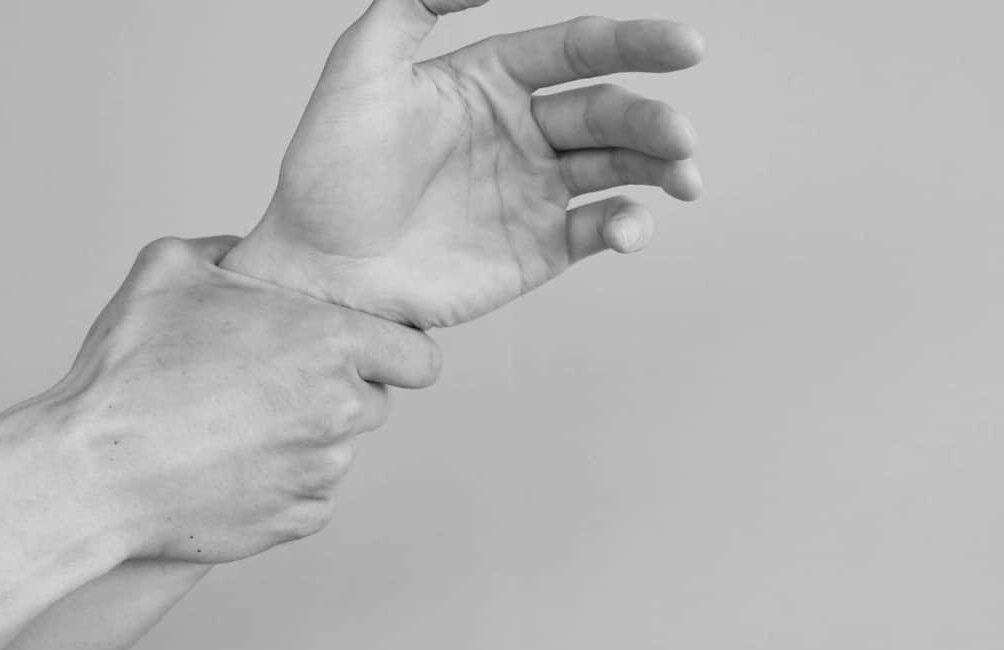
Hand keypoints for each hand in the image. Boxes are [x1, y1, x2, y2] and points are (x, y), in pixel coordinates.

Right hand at [4, 236, 439, 563]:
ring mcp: (321, 471)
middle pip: (375, 401)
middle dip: (339, 390)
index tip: (368, 354)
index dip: (396, 352)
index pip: (419, 356)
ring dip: (306, 438)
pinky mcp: (297, 520)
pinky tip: (231, 466)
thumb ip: (226, 247)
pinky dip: (283, 484)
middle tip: (275, 385)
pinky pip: (311, 496)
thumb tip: (245, 252)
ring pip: (339, 449)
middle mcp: (339, 409)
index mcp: (328, 342)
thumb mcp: (167, 269)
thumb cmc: (126, 372)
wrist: (88, 475)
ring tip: (236, 427)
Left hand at [221, 0, 703, 328]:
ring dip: (659, 167)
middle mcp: (520, 131)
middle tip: (680, 135)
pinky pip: (598, 228)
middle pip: (608, 110)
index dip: (632, 43)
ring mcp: (532, 191)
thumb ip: (418, 2)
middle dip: (651, 118)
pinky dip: (627, 225)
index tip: (685, 45)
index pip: (576, 50)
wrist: (317, 268)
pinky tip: (630, 228)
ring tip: (685, 176)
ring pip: (618, 167)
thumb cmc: (328, 170)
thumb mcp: (360, 67)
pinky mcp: (538, 248)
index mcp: (489, 81)